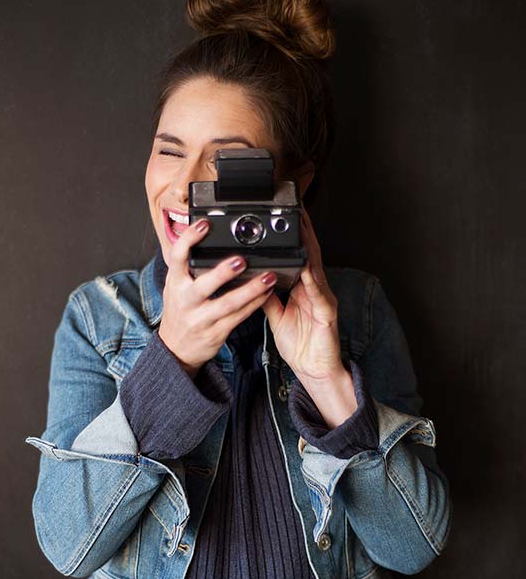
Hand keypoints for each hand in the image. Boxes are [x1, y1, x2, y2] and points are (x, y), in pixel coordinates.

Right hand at [158, 219, 277, 377]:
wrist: (176, 348)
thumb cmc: (180, 312)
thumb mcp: (175, 287)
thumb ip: (185, 266)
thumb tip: (196, 234)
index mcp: (175, 283)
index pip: (177, 257)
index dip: (189, 239)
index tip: (204, 224)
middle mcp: (186, 300)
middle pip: (203, 285)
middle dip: (223, 273)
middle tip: (241, 259)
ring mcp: (201, 318)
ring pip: (227, 304)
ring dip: (250, 290)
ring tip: (267, 277)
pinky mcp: (216, 332)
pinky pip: (238, 317)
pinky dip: (254, 304)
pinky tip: (266, 293)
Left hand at [261, 205, 346, 383]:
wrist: (315, 370)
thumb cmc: (300, 345)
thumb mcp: (277, 316)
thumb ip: (266, 297)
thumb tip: (252, 279)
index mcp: (303, 288)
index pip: (298, 256)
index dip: (293, 236)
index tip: (283, 216)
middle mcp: (315, 289)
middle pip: (309, 253)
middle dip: (304, 230)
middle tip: (296, 208)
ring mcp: (323, 299)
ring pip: (316, 267)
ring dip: (309, 247)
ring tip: (302, 227)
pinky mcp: (327, 313)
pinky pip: (318, 293)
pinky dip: (312, 279)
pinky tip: (306, 267)